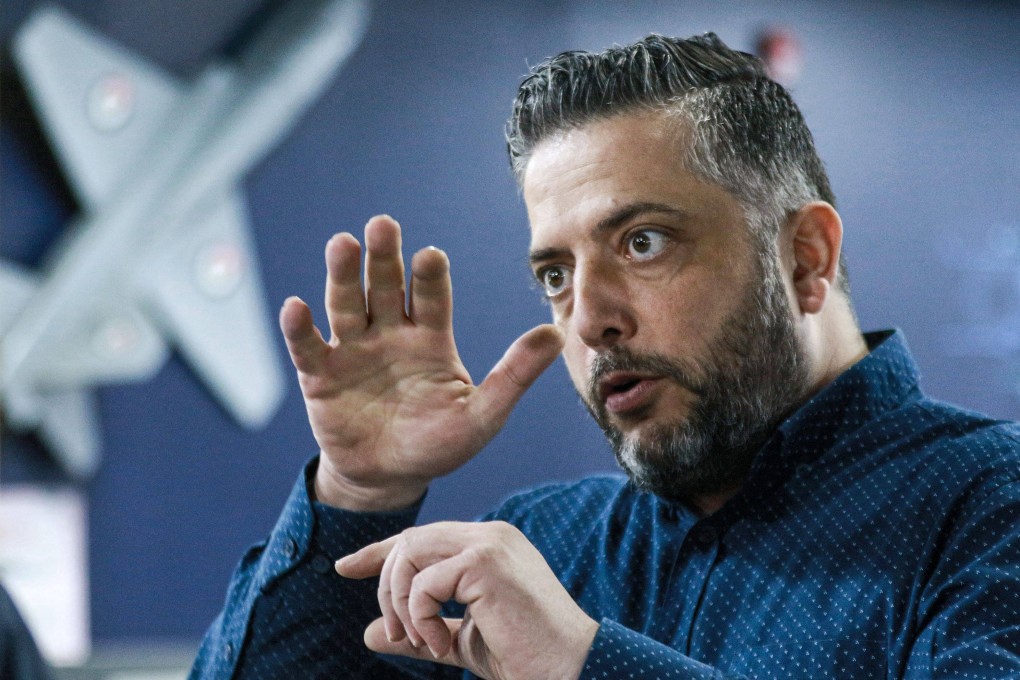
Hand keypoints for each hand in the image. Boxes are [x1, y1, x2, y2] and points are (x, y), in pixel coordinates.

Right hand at [279, 215, 563, 509]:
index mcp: (430, 338)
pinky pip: (310, 348)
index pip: (432, 297)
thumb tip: (555, 334)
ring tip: (342, 245)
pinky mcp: (321, 375)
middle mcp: (390, 334)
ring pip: (347, 305)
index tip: (430, 255)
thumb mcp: (482, 414)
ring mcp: (354, 351)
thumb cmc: (440, 444)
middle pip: (386, 287)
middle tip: (382, 225)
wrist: (390, 478)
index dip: (430, 276)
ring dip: (343, 276)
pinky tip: (297, 307)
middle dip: (384, 257)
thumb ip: (515, 375)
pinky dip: (301, 329)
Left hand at [336, 521, 599, 679]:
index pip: (422, 537)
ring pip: (409, 553)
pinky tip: (438, 646)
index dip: (379, 551)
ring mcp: (489, 544)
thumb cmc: (525, 657)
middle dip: (388, 589)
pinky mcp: (485, 562)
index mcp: (489, 545)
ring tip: (421, 642)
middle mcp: (489, 534)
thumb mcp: (461, 642)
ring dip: (401, 604)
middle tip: (398, 635)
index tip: (345, 567)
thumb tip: (368, 633)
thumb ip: (421, 631)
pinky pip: (424, 584)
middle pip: (408, 541)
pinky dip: (419, 619)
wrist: (569, 669)